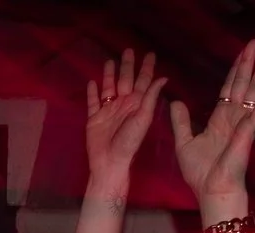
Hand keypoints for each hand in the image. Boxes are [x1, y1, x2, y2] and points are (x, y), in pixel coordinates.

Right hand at [83, 50, 166, 180]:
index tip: (150, 54)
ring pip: (109, 87)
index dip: (147, 67)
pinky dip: (92, 93)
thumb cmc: (129, 142)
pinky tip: (92, 82)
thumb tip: (163, 78)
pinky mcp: (94, 118)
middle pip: (125, 79)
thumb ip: (150, 97)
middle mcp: (123, 103)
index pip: (143, 81)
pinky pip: (93, 102)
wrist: (109, 161)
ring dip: (109, 74)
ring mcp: (108, 110)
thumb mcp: (143, 118)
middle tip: (128, 50)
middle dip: (127, 65)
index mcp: (136, 103)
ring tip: (109, 60)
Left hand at [172, 40, 254, 210]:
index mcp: (219, 120)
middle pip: (242, 84)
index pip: (227, 90)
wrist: (212, 190)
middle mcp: (233, 118)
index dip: (233, 72)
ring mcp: (243, 123)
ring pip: (252, 91)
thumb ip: (181, 122)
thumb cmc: (200, 173)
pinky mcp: (249, 130)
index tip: (240, 55)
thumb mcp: (184, 143)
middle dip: (248, 64)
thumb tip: (175, 101)